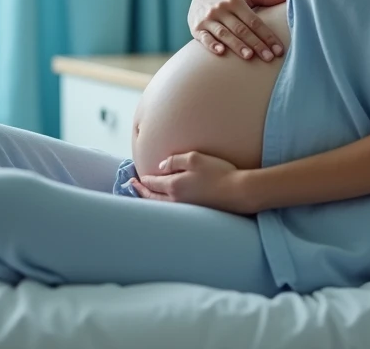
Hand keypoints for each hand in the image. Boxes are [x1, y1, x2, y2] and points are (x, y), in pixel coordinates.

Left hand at [130, 151, 256, 214]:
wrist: (238, 192)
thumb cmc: (218, 173)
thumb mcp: (195, 158)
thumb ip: (175, 160)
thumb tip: (160, 166)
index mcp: (173, 185)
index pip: (152, 182)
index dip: (142, 179)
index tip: (133, 177)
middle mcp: (176, 199)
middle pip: (152, 196)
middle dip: (140, 190)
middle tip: (131, 186)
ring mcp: (185, 207)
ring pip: (160, 205)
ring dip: (149, 199)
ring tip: (143, 194)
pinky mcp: (194, 211)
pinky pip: (170, 208)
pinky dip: (160, 204)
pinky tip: (164, 201)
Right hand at [188, 0, 286, 61]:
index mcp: (235, 1)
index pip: (254, 20)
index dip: (267, 35)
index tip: (278, 49)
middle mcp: (221, 9)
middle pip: (241, 29)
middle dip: (256, 44)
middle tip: (269, 57)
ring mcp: (208, 19)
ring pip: (225, 34)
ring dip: (237, 46)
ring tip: (249, 57)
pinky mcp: (197, 28)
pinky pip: (205, 38)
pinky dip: (212, 45)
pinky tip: (221, 52)